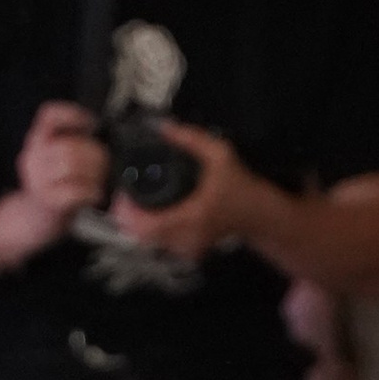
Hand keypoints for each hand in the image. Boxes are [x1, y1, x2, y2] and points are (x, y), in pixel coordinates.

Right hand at [10, 101, 108, 247]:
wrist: (31, 222)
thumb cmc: (50, 189)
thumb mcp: (54, 160)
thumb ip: (70, 144)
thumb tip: (100, 138)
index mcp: (36, 143)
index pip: (48, 116)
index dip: (72, 114)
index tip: (91, 124)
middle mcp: (32, 158)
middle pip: (70, 145)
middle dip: (95, 154)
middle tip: (103, 165)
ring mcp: (37, 180)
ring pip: (73, 165)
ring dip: (94, 174)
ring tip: (98, 181)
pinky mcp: (47, 201)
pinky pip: (75, 191)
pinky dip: (91, 192)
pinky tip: (94, 195)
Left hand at [107, 122, 267, 264]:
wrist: (256, 213)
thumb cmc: (239, 184)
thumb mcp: (220, 154)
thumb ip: (191, 139)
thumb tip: (163, 127)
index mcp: (192, 217)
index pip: (147, 226)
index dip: (127, 212)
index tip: (122, 192)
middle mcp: (185, 238)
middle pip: (139, 237)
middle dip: (125, 216)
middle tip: (122, 195)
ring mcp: (184, 249)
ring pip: (145, 243)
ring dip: (133, 224)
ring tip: (131, 202)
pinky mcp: (184, 252)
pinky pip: (156, 244)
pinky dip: (146, 230)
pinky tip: (144, 214)